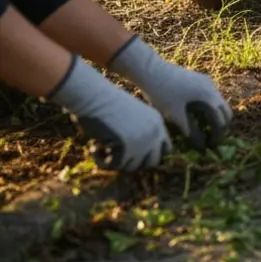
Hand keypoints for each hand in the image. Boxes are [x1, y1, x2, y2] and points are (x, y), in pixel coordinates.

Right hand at [47, 56, 170, 170]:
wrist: (94, 94)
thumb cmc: (105, 103)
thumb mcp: (129, 117)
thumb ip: (138, 134)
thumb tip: (136, 163)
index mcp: (157, 123)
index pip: (166, 150)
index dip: (148, 156)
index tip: (130, 155)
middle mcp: (154, 133)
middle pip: (152, 163)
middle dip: (133, 163)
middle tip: (115, 156)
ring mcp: (143, 141)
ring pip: (131, 167)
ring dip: (115, 162)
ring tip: (100, 148)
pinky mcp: (128, 148)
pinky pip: (114, 166)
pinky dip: (101, 162)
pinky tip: (93, 148)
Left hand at [108, 36, 232, 151]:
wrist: (151, 70)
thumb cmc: (162, 94)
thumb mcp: (175, 116)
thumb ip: (191, 132)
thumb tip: (202, 149)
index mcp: (209, 97)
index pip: (221, 120)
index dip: (218, 135)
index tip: (211, 147)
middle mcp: (213, 88)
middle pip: (225, 111)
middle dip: (221, 126)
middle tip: (211, 139)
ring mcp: (208, 82)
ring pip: (219, 103)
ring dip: (215, 117)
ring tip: (204, 130)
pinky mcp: (201, 80)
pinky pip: (212, 97)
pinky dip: (209, 108)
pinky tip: (196, 115)